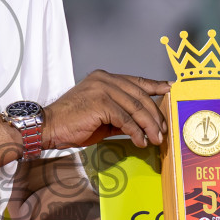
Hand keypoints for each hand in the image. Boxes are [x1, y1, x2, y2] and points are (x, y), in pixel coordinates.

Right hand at [43, 70, 169, 149]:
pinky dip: (136, 132)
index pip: (136, 81)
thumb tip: (142, 124)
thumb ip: (121, 115)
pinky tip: (140, 141)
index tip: (169, 89)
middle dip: (154, 115)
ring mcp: (102, 89)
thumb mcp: (103, 117)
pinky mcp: (101, 103)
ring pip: (136, 108)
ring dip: (149, 126)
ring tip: (155, 139)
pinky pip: (126, 119)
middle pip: (140, 96)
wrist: (49, 127)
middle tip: (162, 131)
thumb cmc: (72, 123)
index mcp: (105, 78)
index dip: (155, 85)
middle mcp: (105, 80)